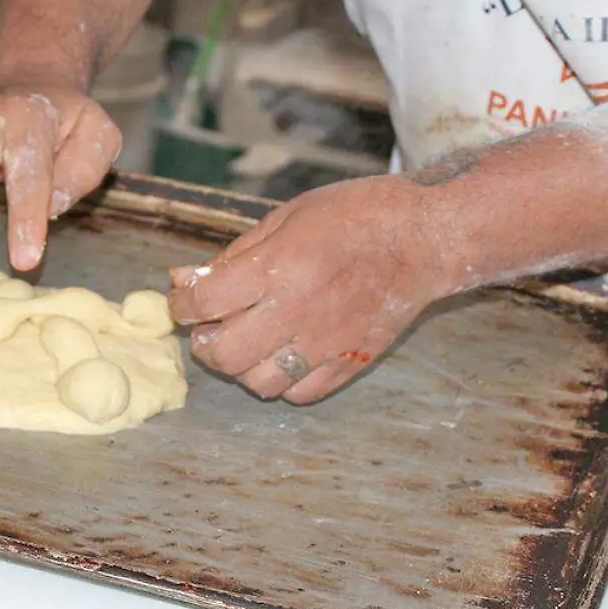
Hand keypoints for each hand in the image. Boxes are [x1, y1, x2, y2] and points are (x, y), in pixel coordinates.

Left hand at [167, 177, 463, 403]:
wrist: (425, 238)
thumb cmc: (356, 215)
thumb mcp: (287, 217)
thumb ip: (234, 255)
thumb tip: (184, 279)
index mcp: (279, 268)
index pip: (206, 303)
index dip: (182, 305)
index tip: (183, 302)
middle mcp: (299, 311)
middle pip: (226, 354)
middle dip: (205, 344)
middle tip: (209, 329)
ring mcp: (327, 344)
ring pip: (260, 383)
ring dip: (241, 367)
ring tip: (246, 344)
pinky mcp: (351, 362)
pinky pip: (301, 393)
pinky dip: (283, 381)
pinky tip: (283, 355)